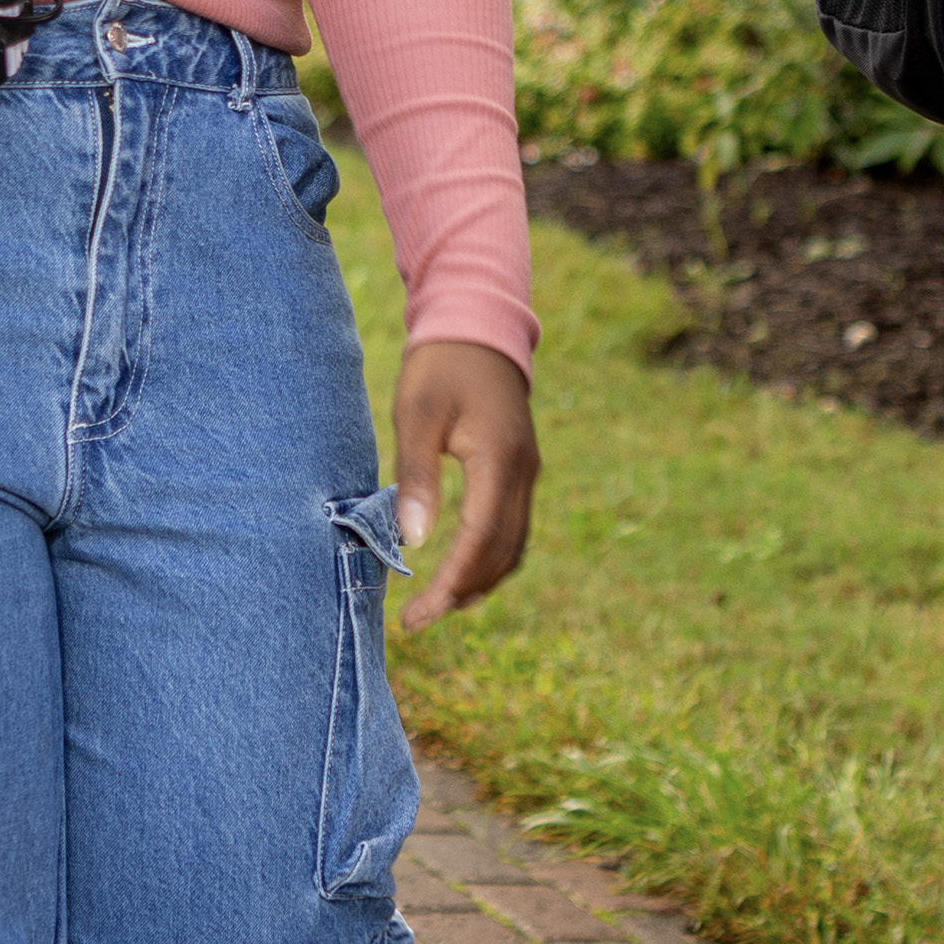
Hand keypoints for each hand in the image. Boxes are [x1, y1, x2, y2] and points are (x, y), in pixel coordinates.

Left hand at [388, 339, 538, 632]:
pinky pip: (513, 529)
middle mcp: (523, 473)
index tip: (419, 613)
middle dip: (461, 592)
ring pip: (513, 547)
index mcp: (499, 461)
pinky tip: (460, 569)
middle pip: (501, 554)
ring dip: (479, 581)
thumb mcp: (417, 415)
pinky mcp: (521, 470)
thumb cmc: (439, 366)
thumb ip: (417, 476)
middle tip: (418, 620)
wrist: (477, 324)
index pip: (480, 540)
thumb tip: (416, 541)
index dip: (451, 583)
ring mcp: (527, 472)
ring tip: (437, 605)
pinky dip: (489, 558)